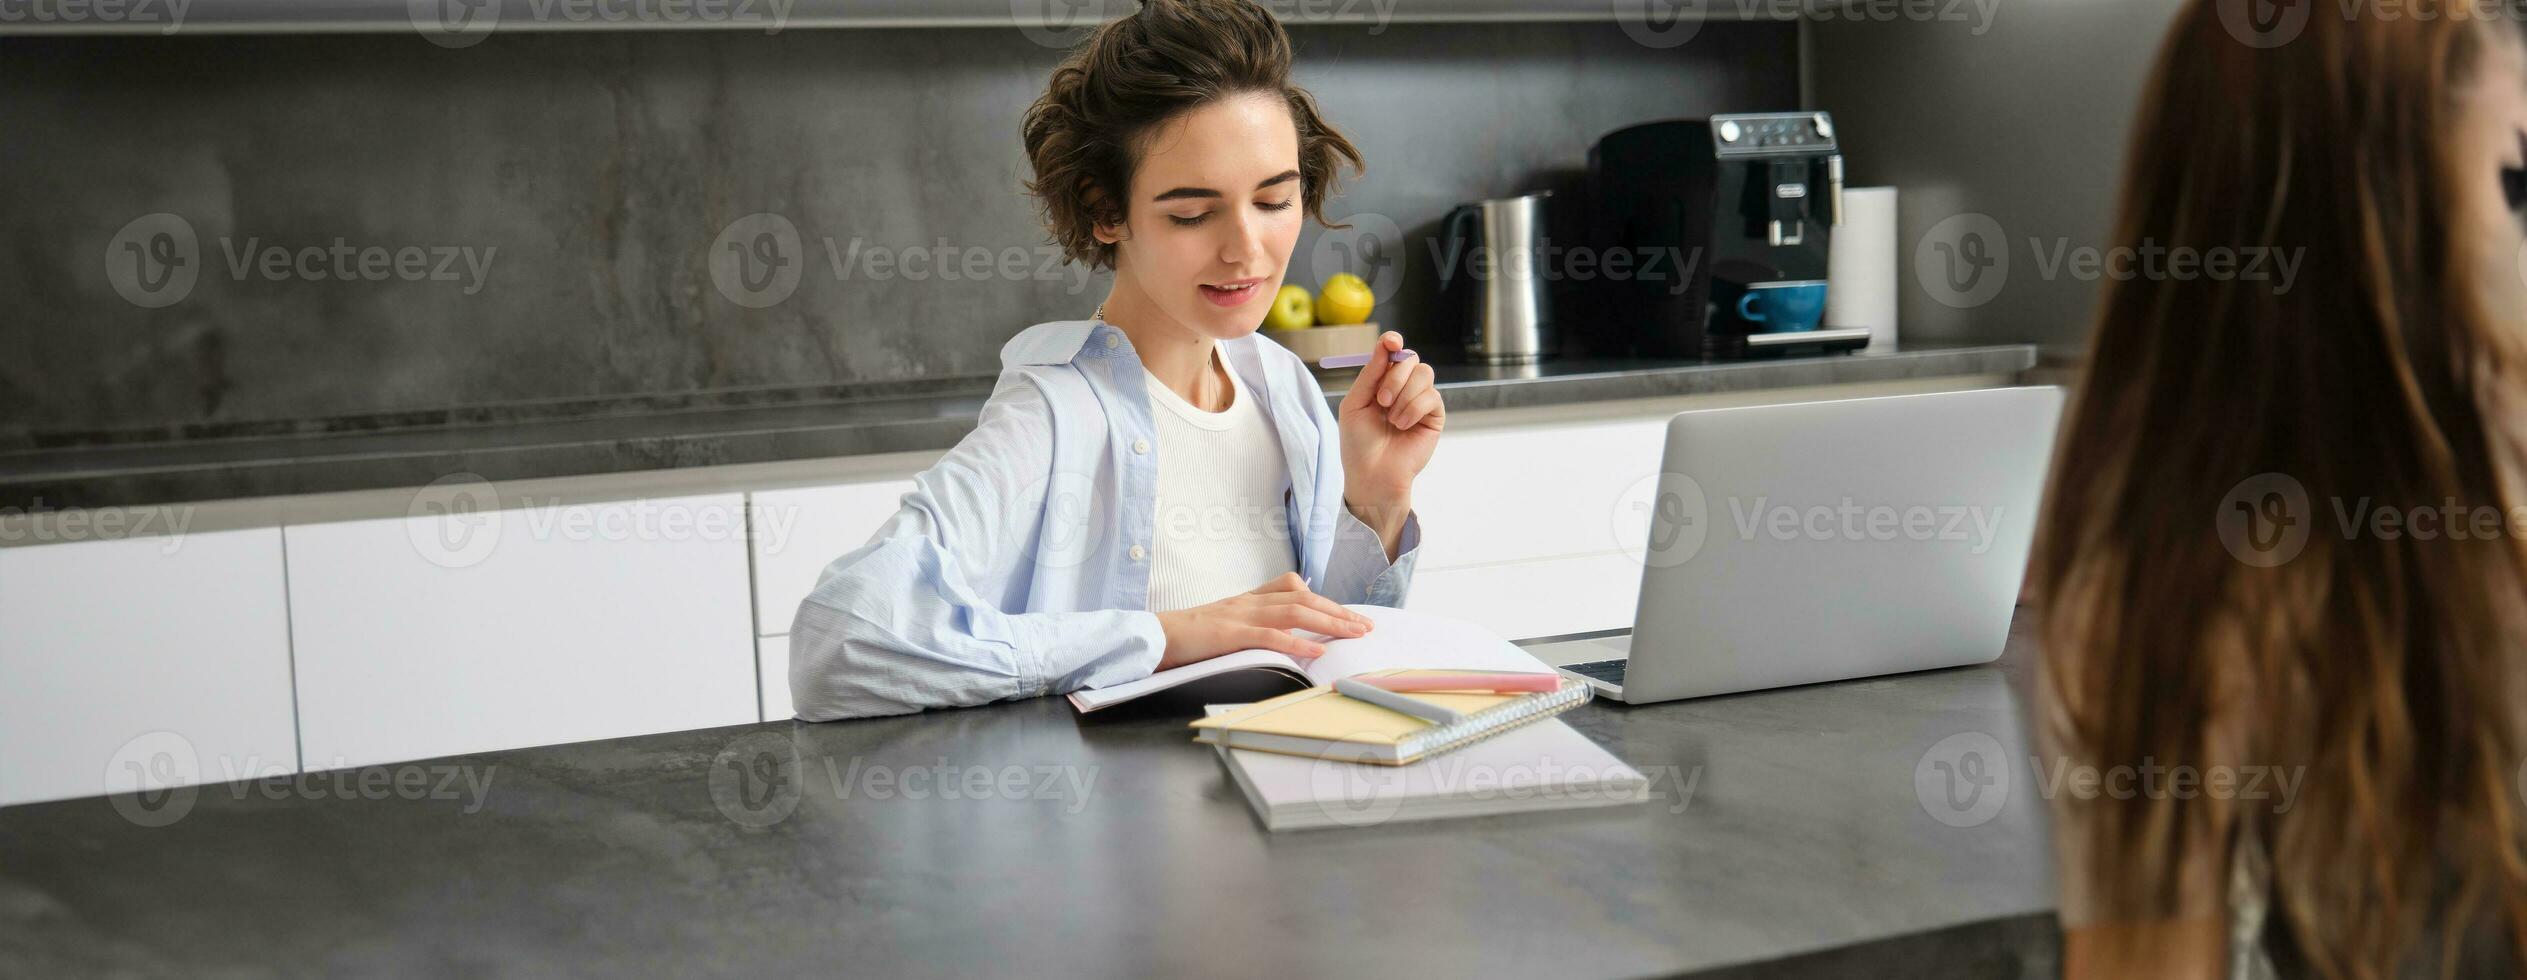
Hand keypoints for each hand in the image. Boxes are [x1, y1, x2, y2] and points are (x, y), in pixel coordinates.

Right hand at [1153, 572, 1374, 669]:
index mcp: (1248, 600)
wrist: (1153, 637)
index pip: (1294, 589)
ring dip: (1329, 622)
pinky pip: (1269, 635)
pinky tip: (1317, 650)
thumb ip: (1251, 625)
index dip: (1325, 600)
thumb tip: (1281, 637)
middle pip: (1303, 598)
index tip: (1349, 614)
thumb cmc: (1187, 638)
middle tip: (1366, 626)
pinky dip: (1297, 642)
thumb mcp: (1224, 625)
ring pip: (1294, 611)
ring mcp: (1239, 616)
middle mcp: (1248, 602)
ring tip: (1354, 633)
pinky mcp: (1229, 634)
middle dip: (1338, 612)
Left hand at [1337, 331, 1441, 546]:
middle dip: (1395, 376)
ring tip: (1391, 419)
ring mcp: (1420, 401)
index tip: (1392, 342)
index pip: (1393, 352)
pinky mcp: (1434, 416)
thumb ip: (1370, 374)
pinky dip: (1413, 409)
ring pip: (1424, 373)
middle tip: (1381, 400)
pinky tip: (1403, 425)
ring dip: (1404, 395)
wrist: (1372, 474)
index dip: (1393, 342)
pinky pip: (1432, 396)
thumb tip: (1386, 344)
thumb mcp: (1355, 404)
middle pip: (1410, 359)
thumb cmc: (1358, 443)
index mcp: (1382, 381)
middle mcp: (1403, 388)